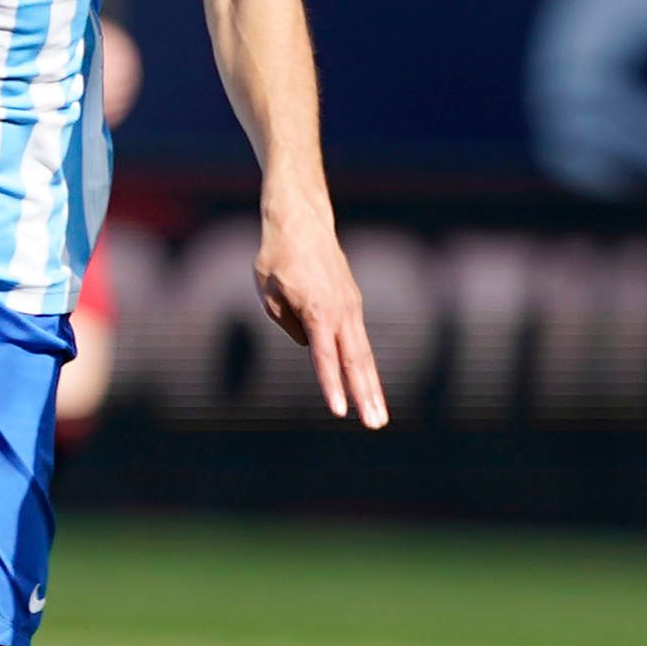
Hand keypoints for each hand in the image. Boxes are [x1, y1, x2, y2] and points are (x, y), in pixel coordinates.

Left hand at [249, 199, 389, 427]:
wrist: (301, 219)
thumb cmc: (277, 255)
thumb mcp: (268, 292)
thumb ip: (287, 323)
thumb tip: (310, 344)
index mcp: (316, 310)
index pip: (324, 357)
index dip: (331, 385)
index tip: (338, 412)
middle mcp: (340, 311)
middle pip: (355, 361)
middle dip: (366, 396)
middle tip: (376, 425)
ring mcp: (350, 306)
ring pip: (363, 353)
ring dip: (372, 386)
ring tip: (378, 416)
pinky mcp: (352, 302)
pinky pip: (359, 340)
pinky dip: (364, 366)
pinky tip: (368, 388)